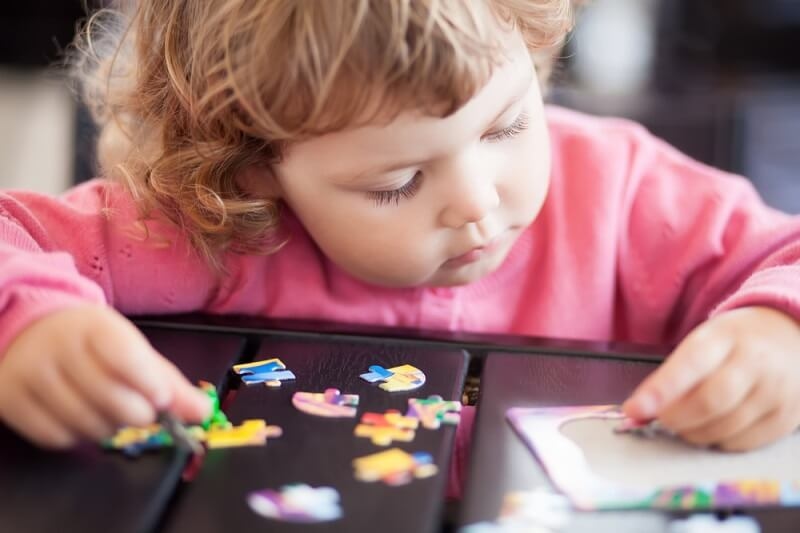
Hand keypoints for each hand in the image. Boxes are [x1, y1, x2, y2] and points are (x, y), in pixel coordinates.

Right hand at [0, 305, 209, 448]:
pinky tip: (82, 418)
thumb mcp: (130, 347)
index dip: (148, 382)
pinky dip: (78, 436)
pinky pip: (57, 437)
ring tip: (110, 411)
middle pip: (110, 398)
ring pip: (87, 423)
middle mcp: (59, 347)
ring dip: (110, 427)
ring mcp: (31, 374)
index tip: (162, 399)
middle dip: (138, 413)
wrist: (27, 329)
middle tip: (142, 409)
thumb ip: (167, 380)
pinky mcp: (11, 401)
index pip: (124, 356)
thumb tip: (201, 412)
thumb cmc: (89, 341)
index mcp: (95, 326)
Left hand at [623, 306, 799, 450]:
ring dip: (694, 433)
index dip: (659, 391)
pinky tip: (712, 429)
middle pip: (709, 402)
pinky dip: (718, 442)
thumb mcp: (703, 341)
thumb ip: (671, 374)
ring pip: (725, 427)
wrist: (790, 337)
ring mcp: (775, 391)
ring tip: (685, 423)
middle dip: (675, 418)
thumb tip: (637, 410)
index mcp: (725, 337)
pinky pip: (744, 443)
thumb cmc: (735, 343)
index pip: (689, 364)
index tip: (634, 408)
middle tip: (661, 419)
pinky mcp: (786, 417)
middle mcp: (755, 363)